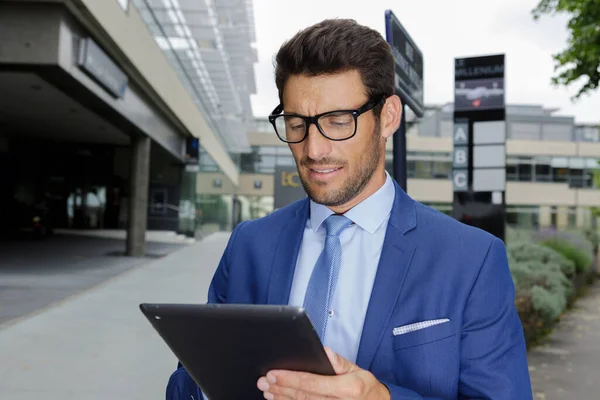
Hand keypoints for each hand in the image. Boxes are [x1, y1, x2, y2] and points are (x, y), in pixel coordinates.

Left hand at [257, 346, 390, 398]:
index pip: (313, 383)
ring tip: (268, 391)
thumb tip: (325, 351)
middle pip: (304, 397)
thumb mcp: (359, 371)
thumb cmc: (366, 390)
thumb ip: (340, 363)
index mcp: (348, 389)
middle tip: (264, 381)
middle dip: (281, 388)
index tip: (274, 374)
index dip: (290, 379)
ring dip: (282, 399)